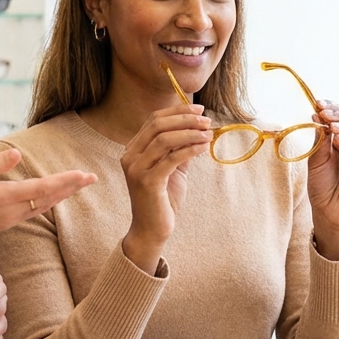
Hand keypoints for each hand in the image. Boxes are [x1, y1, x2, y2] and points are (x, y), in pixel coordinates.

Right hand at [0, 148, 97, 252]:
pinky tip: (58, 194)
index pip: (41, 188)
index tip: (83, 174)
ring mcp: (11, 219)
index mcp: (2, 197)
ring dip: (64, 194)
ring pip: (45, 206)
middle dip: (72, 187)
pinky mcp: (8, 222)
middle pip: (49, 198)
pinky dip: (50, 200)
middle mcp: (11, 211)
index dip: (64, 181)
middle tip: (93, 177)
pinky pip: (36, 211)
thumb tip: (17, 154)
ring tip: (81, 183)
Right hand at [120, 104, 211, 264]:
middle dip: (185, 119)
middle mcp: (130, 156)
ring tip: (208, 134)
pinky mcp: (147, 182)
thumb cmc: (164, 198)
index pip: (154, 120)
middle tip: (207, 121)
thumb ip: (181, 148)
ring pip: (164, 139)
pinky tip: (204, 147)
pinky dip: (190, 149)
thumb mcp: (174, 168)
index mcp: (133, 149)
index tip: (199, 109)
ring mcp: (136, 169)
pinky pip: (171, 158)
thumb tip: (200, 128)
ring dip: (190, 133)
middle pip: (158, 125)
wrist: (152, 228)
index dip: (178, 111)